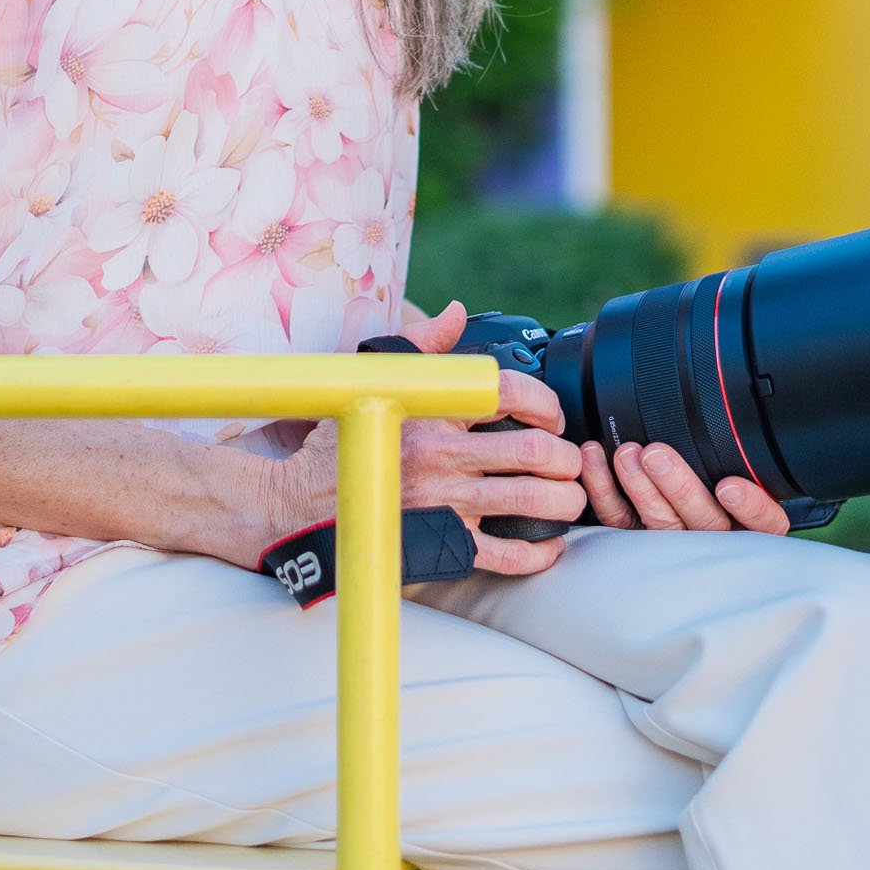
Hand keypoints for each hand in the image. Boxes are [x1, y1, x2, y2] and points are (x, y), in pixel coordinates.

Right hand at [268, 301, 585, 577]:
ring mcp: (444, 504)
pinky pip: (507, 556)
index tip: (551, 416)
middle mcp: (441, 456)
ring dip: (566, 500)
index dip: (545, 403)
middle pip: (533, 452)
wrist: (299, 502)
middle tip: (570, 460)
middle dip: (566, 457)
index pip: (508, 393)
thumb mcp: (372, 379)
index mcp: (430, 411)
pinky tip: (550, 542)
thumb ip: (421, 345)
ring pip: (531, 501)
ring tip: (569, 496)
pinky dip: (541, 553)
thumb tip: (457, 312)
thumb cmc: (341, 439)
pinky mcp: (441, 545)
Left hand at [579, 438, 790, 534]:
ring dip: (640, 487)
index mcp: (751, 521)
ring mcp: (676, 543)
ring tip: (626, 455)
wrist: (672, 515)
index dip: (750, 507)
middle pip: (704, 521)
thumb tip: (737, 415)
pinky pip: (619, 520)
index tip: (729, 486)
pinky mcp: (637, 541)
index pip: (764, 522)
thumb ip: (742, 454)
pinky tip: (597, 458)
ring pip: (661, 523)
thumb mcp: (741, 467)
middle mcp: (717, 537)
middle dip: (679, 486)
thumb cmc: (717, 484)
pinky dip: (604, 489)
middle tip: (656, 455)